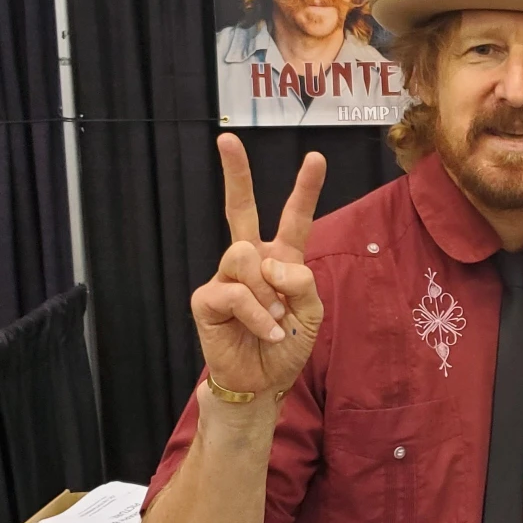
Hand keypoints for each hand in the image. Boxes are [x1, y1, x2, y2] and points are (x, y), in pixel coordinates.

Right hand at [189, 135, 326, 403]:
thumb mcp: (311, 313)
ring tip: (276, 319)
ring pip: (244, 255)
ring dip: (267, 291)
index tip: (315, 157)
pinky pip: (235, 292)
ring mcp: (225, 276)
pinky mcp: (207, 299)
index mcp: (280, 258)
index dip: (304, 188)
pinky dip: (258, 314)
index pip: (293, 218)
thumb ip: (302, 281)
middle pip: (240, 209)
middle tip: (226, 140)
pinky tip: (267, 331)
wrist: (262, 381)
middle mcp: (251, 260)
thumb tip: (272, 263)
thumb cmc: (287, 344)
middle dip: (235, 174)